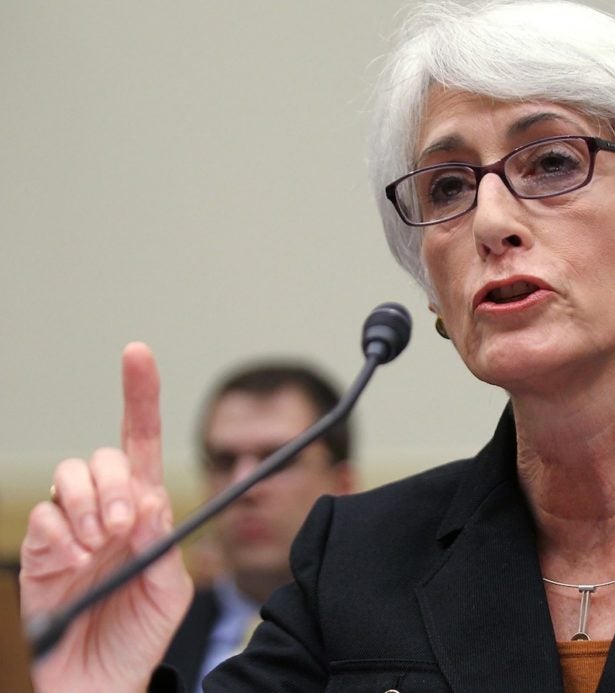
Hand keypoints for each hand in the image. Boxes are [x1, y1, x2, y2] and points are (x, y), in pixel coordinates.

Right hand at [20, 343, 193, 692]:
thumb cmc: (138, 637)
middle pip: (104, 458)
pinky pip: (43, 519)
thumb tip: (148, 500)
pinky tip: (74, 559)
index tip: (137, 354)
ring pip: (69, 478)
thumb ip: (162, 544)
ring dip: (89, 505)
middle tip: (123, 525)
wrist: (97, 685)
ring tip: (100, 545)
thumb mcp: (169, 592)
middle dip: (116, 483)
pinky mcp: (39, 555)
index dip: (140, 398)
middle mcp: (105, 513)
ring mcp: (69, 532)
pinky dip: (60, 532)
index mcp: (143, 514)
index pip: (141, 445)